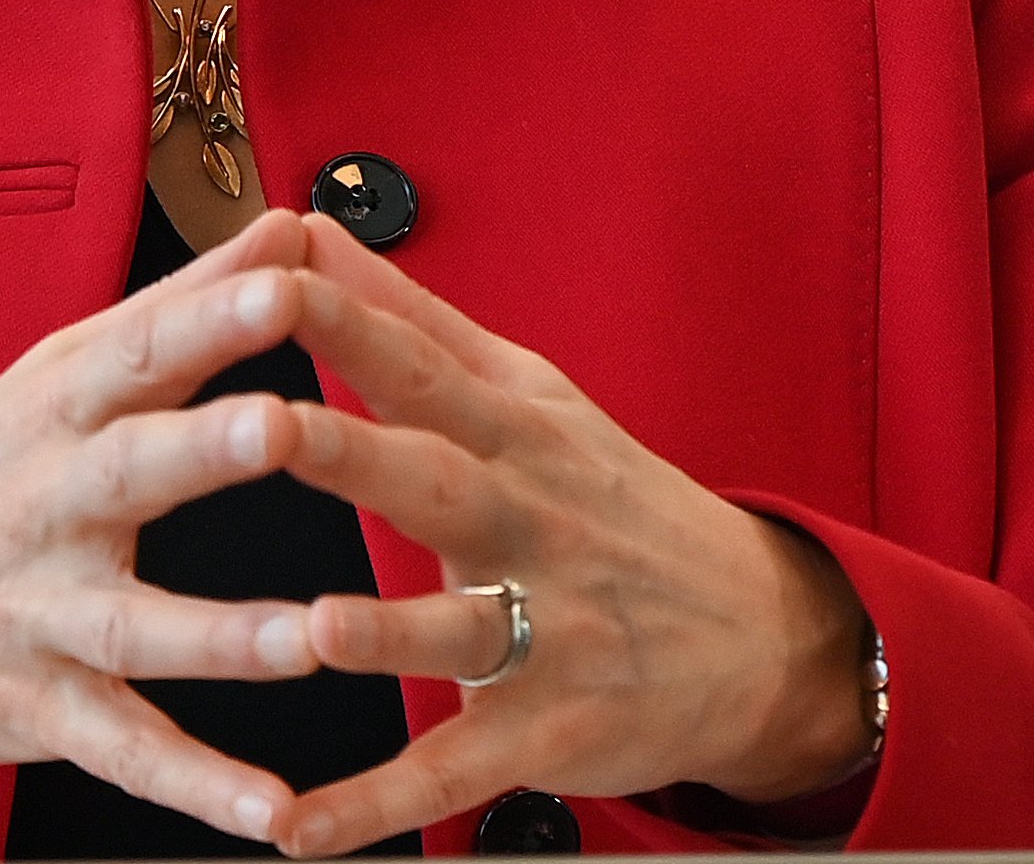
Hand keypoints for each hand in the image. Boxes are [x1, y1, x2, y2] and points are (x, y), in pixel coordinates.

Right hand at [0, 204, 332, 855]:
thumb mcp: (54, 375)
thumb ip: (182, 306)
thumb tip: (289, 223)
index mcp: (54, 410)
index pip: (136, 350)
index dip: (211, 315)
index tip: (287, 280)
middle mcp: (42, 506)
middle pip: (128, 471)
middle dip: (204, 448)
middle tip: (283, 423)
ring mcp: (36, 614)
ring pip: (134, 626)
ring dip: (222, 633)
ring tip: (307, 637)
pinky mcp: (38, 708)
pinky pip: (124, 749)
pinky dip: (195, 783)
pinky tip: (271, 810)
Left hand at [261, 214, 874, 855]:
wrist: (762, 633)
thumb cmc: (614, 502)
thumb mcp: (530, 395)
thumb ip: (412, 320)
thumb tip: (311, 229)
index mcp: (513, 433)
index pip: (422, 364)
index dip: (349, 321)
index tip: (270, 276)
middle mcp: (530, 523)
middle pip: (438, 481)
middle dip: (357, 456)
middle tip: (271, 429)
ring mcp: (548, 632)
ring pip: (459, 632)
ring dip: (388, 635)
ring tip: (314, 631)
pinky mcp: (549, 733)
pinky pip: (457, 772)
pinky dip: (379, 807)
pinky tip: (300, 832)